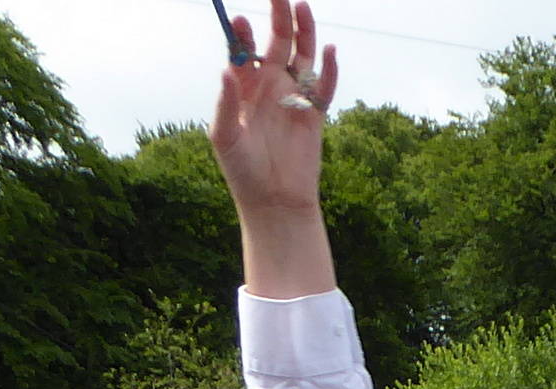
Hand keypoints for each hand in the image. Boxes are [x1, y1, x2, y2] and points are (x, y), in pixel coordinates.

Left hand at [210, 0, 337, 294]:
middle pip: (277, 43)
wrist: (274, 202)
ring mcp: (294, 99)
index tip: (242, 20)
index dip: (244, 34)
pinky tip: (330, 51)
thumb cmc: (243, 171)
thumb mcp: (225, 136)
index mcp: (244, 89)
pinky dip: (329, 70)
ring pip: (302, 57)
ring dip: (304, 32)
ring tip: (303, 6)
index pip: (244, 51)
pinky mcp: (315, 115)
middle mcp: (270, 87)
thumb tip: (226, 68)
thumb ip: (226, 102)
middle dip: (278, 17)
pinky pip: (324, 87)